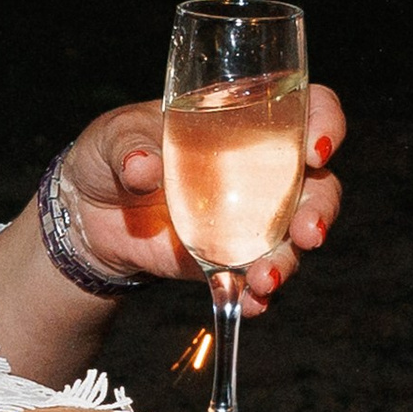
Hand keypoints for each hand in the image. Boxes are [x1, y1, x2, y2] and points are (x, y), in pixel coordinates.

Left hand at [54, 90, 345, 312]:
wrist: (87, 215)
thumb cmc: (109, 154)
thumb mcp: (113, 137)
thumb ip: (130, 147)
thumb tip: (143, 166)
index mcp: (244, 119)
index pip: (308, 108)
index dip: (325, 123)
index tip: (316, 149)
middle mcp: (262, 168)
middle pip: (319, 183)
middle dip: (321, 209)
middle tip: (308, 232)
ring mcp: (251, 218)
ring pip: (295, 237)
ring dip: (289, 260)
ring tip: (265, 279)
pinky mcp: (229, 259)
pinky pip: (257, 277)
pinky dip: (257, 295)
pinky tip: (248, 302)